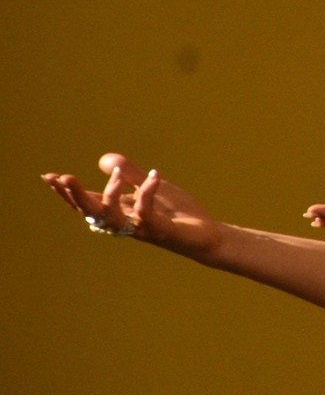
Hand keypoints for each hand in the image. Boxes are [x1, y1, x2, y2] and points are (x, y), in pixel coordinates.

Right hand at [42, 155, 222, 258]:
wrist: (206, 234)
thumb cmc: (175, 213)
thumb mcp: (150, 188)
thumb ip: (129, 175)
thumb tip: (105, 160)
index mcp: (119, 212)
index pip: (87, 203)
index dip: (67, 193)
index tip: (48, 176)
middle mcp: (125, 223)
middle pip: (92, 212)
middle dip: (76, 196)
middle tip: (64, 178)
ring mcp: (141, 229)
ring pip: (113, 218)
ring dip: (109, 196)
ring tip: (116, 173)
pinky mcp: (160, 231)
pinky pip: (147, 212)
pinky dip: (148, 192)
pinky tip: (154, 175)